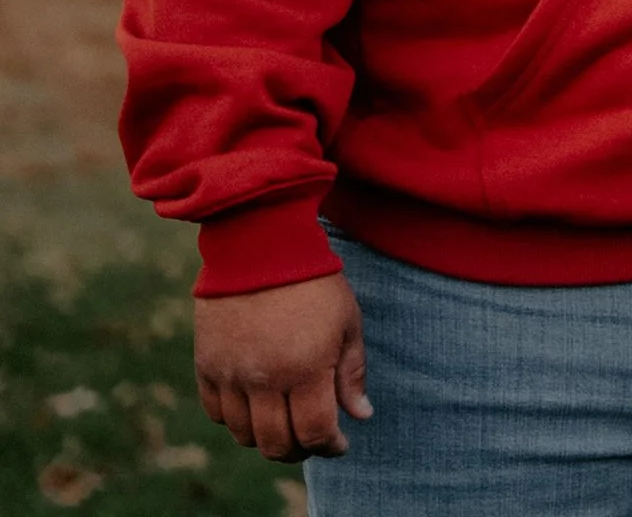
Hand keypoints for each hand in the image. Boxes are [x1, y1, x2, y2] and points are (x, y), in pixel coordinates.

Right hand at [194, 273, 371, 460]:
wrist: (261, 246)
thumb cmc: (314, 282)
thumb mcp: (347, 322)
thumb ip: (351, 373)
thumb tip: (360, 416)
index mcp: (305, 368)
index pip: (315, 432)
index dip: (330, 447)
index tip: (340, 444)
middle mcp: (264, 379)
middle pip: (276, 444)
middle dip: (299, 451)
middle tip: (312, 442)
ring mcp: (230, 375)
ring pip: (244, 434)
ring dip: (267, 438)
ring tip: (285, 424)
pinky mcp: (206, 366)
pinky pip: (216, 413)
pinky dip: (236, 420)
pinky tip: (256, 407)